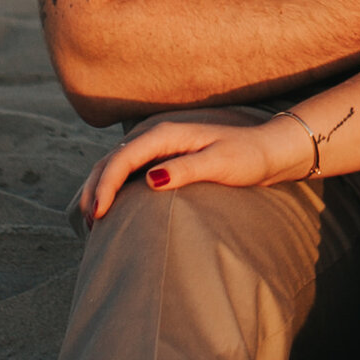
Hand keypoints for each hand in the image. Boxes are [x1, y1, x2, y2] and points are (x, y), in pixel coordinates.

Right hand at [74, 113, 309, 226]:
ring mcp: (159, 147)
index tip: (99, 214)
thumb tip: (150, 180)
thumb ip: (186, 169)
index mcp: (166, 135)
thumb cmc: (248, 157)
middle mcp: (158, 137)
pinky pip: (129, 171)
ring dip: (100, 189)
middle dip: (94, 189)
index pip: (122, 159)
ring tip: (94, 221)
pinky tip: (112, 208)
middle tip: (90, 224)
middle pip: (111, 161)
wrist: (268, 150)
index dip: (105, 186)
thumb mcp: (219, 164)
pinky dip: (114, 188)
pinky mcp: (165, 158)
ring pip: (116, 165)